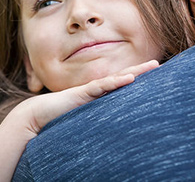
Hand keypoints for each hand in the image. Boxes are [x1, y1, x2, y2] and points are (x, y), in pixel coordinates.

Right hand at [17, 60, 159, 135]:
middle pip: (123, 76)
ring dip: (135, 71)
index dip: (136, 78)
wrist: (36, 115)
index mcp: (98, 95)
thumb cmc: (58, 118)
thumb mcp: (82, 120)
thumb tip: (110, 130)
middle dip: (141, 70)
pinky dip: (116, 81)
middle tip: (158, 63)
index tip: (152, 74)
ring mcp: (90, 89)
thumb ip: (96, 120)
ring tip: (151, 66)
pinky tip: (129, 78)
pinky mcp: (82, 92)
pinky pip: (102, 86)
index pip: (121, 84)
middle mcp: (96, 89)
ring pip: (117, 78)